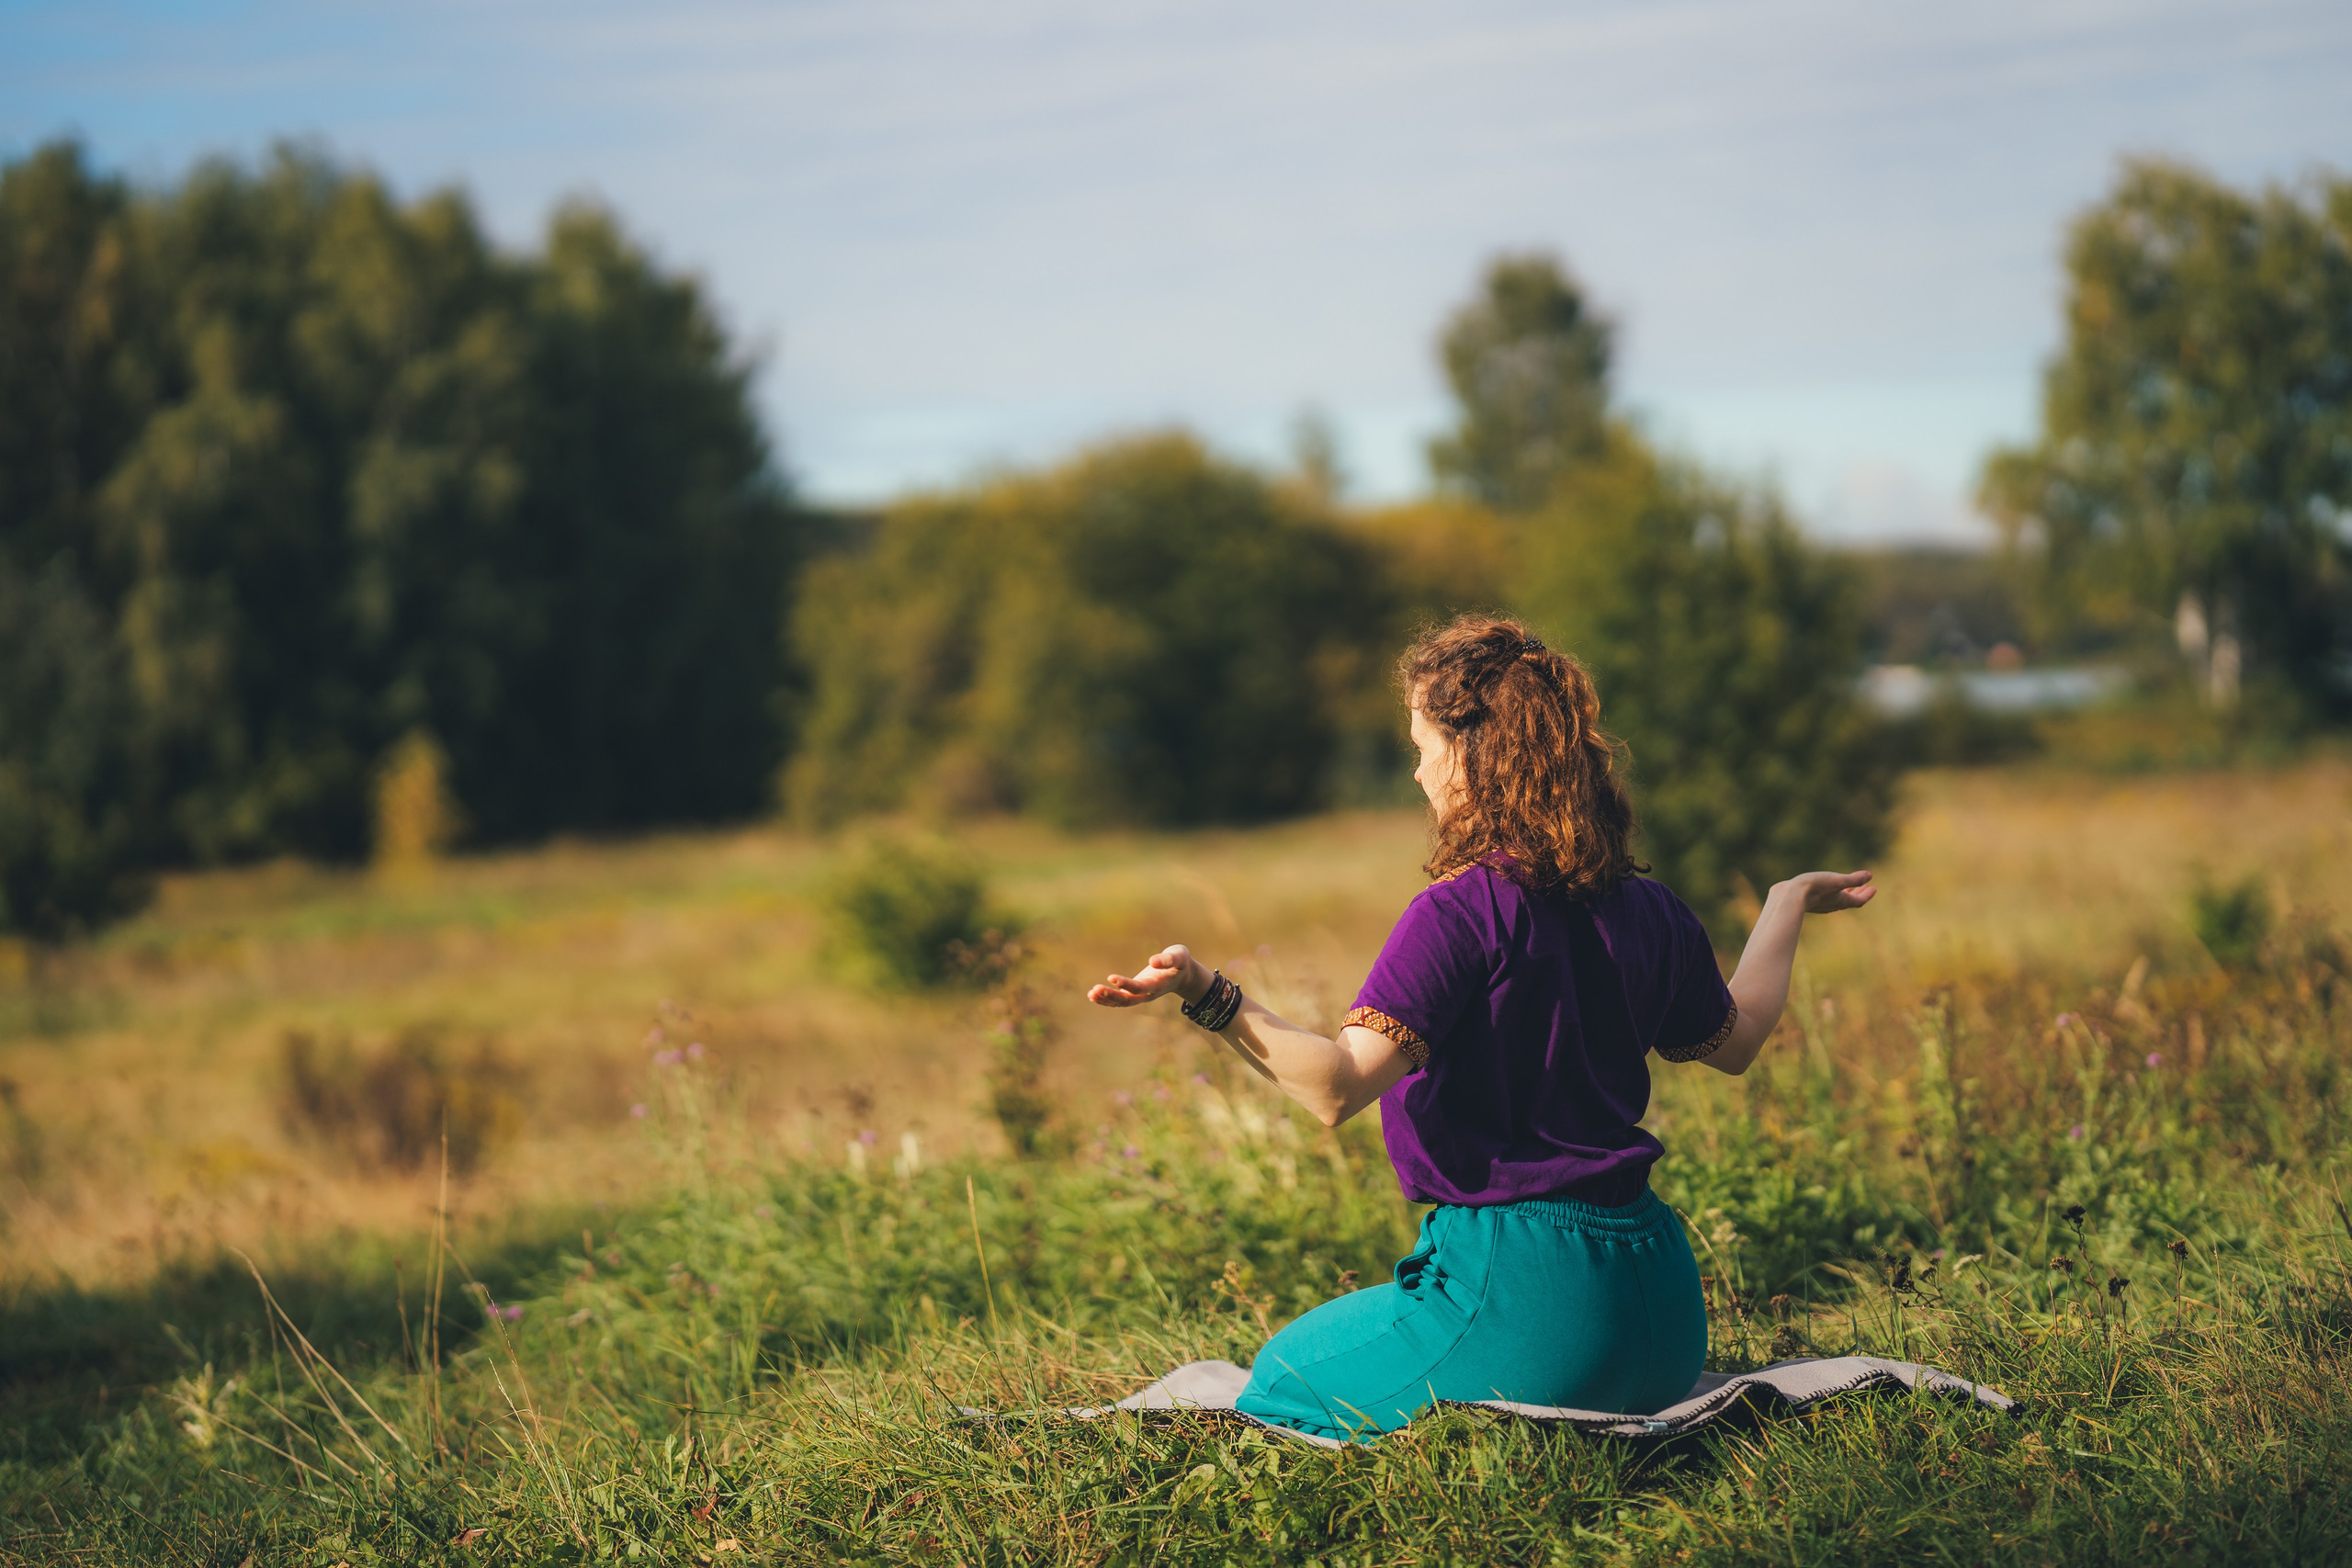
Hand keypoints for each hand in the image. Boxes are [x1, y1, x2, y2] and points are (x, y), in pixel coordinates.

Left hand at [1087, 944, 1207, 1008]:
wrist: (1184, 975)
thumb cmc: (1181, 962)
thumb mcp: (1180, 956)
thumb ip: (1168, 959)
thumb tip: (1152, 962)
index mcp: (1158, 985)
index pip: (1139, 987)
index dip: (1125, 984)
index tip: (1111, 977)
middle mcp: (1148, 994)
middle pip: (1128, 1000)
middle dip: (1111, 996)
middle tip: (1095, 990)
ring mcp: (1142, 996)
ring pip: (1122, 1003)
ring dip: (1106, 999)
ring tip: (1091, 993)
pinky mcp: (1136, 993)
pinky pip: (1119, 1001)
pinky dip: (1106, 999)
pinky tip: (1093, 995)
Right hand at [1778, 869, 1875, 914]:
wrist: (1788, 897)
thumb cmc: (1814, 888)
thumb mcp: (1836, 880)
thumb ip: (1853, 879)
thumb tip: (1870, 875)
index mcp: (1841, 900)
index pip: (1859, 901)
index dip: (1867, 895)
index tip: (1873, 888)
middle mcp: (1831, 904)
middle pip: (1849, 901)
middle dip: (1858, 893)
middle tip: (1865, 886)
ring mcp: (1819, 904)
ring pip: (1836, 900)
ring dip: (1845, 893)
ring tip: (1848, 887)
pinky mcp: (1808, 900)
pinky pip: (1825, 898)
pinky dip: (1831, 893)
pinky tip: (1825, 887)